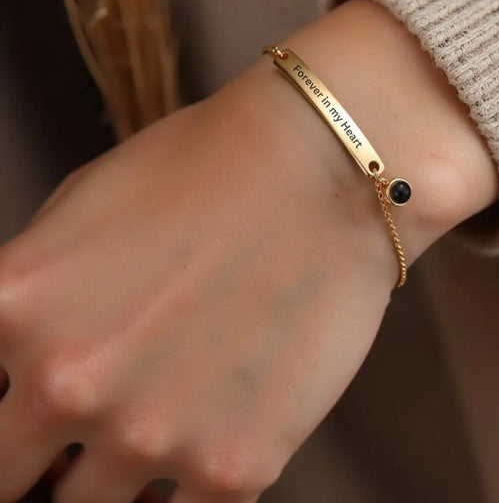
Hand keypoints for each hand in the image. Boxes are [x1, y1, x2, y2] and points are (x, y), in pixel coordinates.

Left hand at [0, 0, 498, 501]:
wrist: (328, 171)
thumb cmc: (212, 166)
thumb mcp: (85, 202)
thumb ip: (31, 297)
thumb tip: (20, 361)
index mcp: (14, 310)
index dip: (6, 412)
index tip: (32, 417)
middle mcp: (64, 385)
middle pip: (9, 480)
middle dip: (40, 458)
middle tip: (91, 425)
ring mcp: (149, 437)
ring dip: (113, 476)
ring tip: (161, 419)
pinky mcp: (234, 467)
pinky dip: (184, 486)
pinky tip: (208, 434)